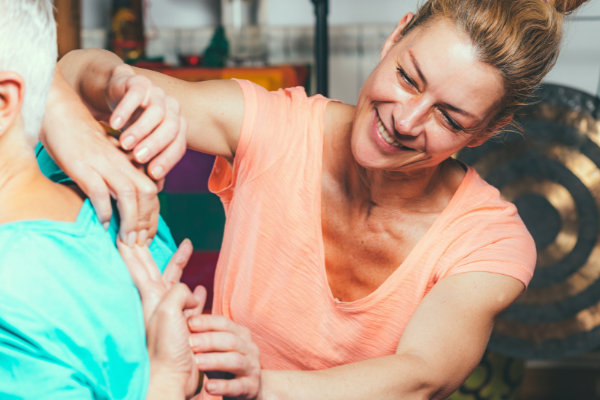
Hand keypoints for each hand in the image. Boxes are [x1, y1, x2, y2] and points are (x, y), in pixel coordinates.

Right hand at [42, 70, 162, 244]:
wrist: (63, 116)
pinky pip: (99, 191)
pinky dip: (103, 210)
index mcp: (132, 162)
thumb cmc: (87, 142)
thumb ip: (123, 177)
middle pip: (148, 193)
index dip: (153, 217)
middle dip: (147, 221)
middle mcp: (122, 163)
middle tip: (140, 243)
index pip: (153, 192)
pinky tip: (103, 224)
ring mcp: (104, 164)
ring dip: (131, 220)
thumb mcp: (111, 159)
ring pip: (129, 194)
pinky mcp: (83, 167)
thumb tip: (131, 207)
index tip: (148, 236)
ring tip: (127, 240)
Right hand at [105, 64, 186, 180]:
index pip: (178, 145)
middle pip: (172, 128)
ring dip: (141, 129)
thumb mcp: (140, 145)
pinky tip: (113, 124)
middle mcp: (171, 109)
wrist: (116, 93)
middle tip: (139, 158)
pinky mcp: (139, 82)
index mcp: (176, 126)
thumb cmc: (130, 125)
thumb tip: (152, 191)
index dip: (168, 160)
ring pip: (157, 111)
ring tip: (124, 144)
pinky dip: (125, 110)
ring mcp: (157, 93)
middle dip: (156, 145)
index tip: (153, 174)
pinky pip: (136, 94)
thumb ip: (147, 162)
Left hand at [117, 239, 203, 397]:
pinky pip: (193, 302)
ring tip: (186, 247)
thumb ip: (179, 292)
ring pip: (176, 281)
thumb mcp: (169, 311)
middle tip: (146, 229)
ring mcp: (172, 313)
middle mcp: (159, 302)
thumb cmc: (166, 347)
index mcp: (151, 297)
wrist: (173, 377)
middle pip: (155, 267)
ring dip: (180, 264)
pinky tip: (200, 286)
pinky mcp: (185, 325)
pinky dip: (197, 291)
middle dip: (152, 248)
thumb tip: (193, 292)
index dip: (131, 248)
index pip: (138, 266)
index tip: (121, 231)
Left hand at [188, 315, 261, 399]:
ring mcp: (252, 368)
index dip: (207, 322)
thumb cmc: (220, 362)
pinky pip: (238, 386)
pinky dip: (223, 386)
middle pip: (230, 340)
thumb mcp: (215, 344)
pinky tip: (208, 387)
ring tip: (197, 363)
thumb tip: (194, 296)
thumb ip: (206, 325)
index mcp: (240, 333)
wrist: (240, 389)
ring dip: (215, 361)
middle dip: (209, 340)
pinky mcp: (251, 387)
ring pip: (236, 361)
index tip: (189, 323)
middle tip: (190, 343)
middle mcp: (249, 348)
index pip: (224, 323)